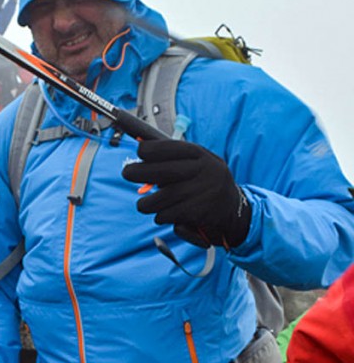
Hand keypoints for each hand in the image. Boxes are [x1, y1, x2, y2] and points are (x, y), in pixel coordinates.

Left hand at [121, 139, 250, 247]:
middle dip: (137, 172)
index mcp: (202, 156)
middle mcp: (204, 172)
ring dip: (146, 202)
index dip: (150, 149)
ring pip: (160, 198)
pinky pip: (167, 215)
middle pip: (161, 172)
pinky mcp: (199, 213)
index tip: (139, 152)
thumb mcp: (197, 163)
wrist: (235, 211)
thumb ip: (173, 157)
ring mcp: (202, 193)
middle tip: (127, 173)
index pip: (170, 148)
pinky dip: (160, 216)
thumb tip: (139, 147)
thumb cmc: (205, 182)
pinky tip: (166, 214)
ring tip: (146, 204)